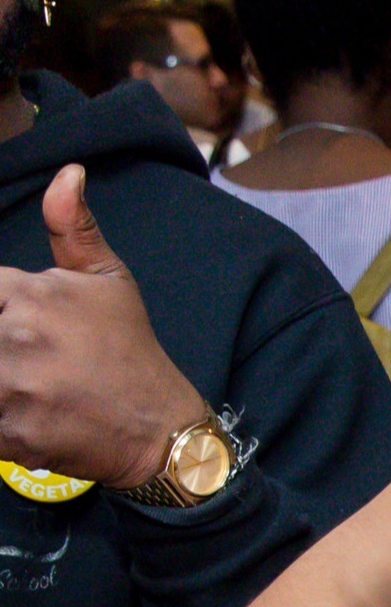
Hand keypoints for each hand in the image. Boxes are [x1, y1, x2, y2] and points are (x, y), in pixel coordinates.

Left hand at [0, 164, 210, 487]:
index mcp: (29, 292)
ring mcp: (13, 387)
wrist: (159, 429)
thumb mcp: (109, 280)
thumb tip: (68, 173)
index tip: (15, 325)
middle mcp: (18, 335)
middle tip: (26, 357)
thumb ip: (73, 227)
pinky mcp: (10, 432)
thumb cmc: (128, 350)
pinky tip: (21, 411)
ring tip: (22, 383)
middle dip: (0, 344)